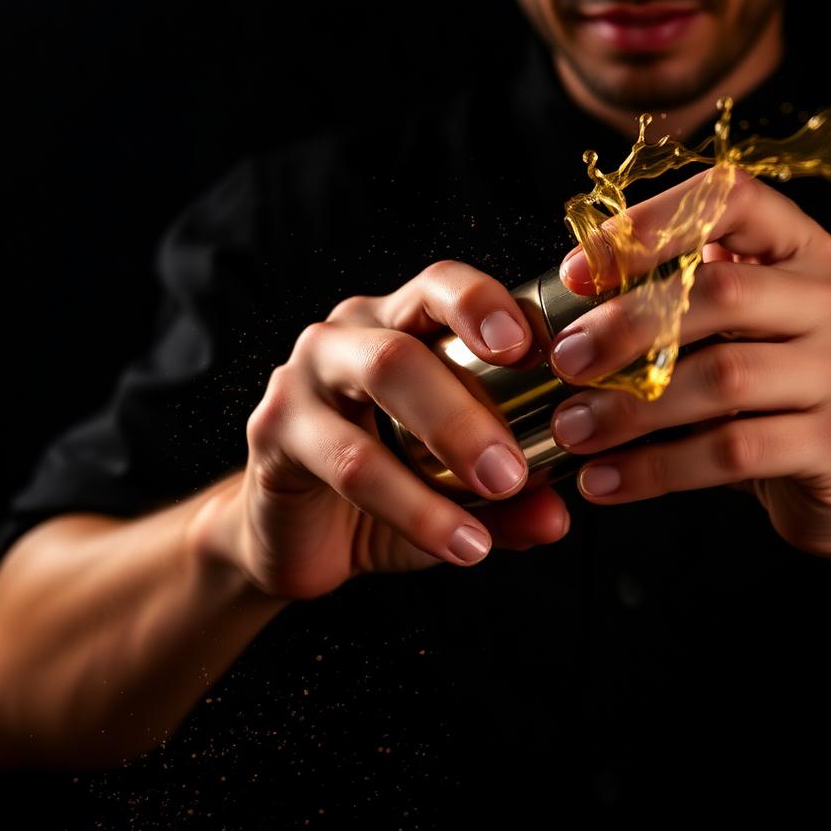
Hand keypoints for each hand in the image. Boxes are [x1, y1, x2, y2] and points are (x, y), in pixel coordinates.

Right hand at [192, 260, 570, 599]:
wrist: (296, 540)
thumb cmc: (384, 492)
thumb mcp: (459, 496)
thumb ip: (508, 502)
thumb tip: (557, 517)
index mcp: (400, 325)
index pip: (441, 287)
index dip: (485, 305)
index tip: (532, 349)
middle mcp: (348, 337)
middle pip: (408, 344)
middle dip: (471, 406)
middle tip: (516, 468)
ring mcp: (304, 377)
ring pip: (378, 382)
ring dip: (446, 445)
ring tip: (497, 498)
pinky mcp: (274, 430)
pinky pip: (351, 463)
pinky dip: (414, 508)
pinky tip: (457, 543)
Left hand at [548, 168, 830, 557]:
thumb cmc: (764, 396)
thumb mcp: (727, 334)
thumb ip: (672, 306)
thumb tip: (563, 315)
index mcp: (803, 250)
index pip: (730, 198)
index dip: (648, 225)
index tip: (576, 272)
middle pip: (721, 292)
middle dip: (627, 327)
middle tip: (565, 361)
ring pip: (723, 378)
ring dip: (630, 407)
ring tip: (572, 429)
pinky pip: (731, 451)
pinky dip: (654, 468)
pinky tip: (604, 480)